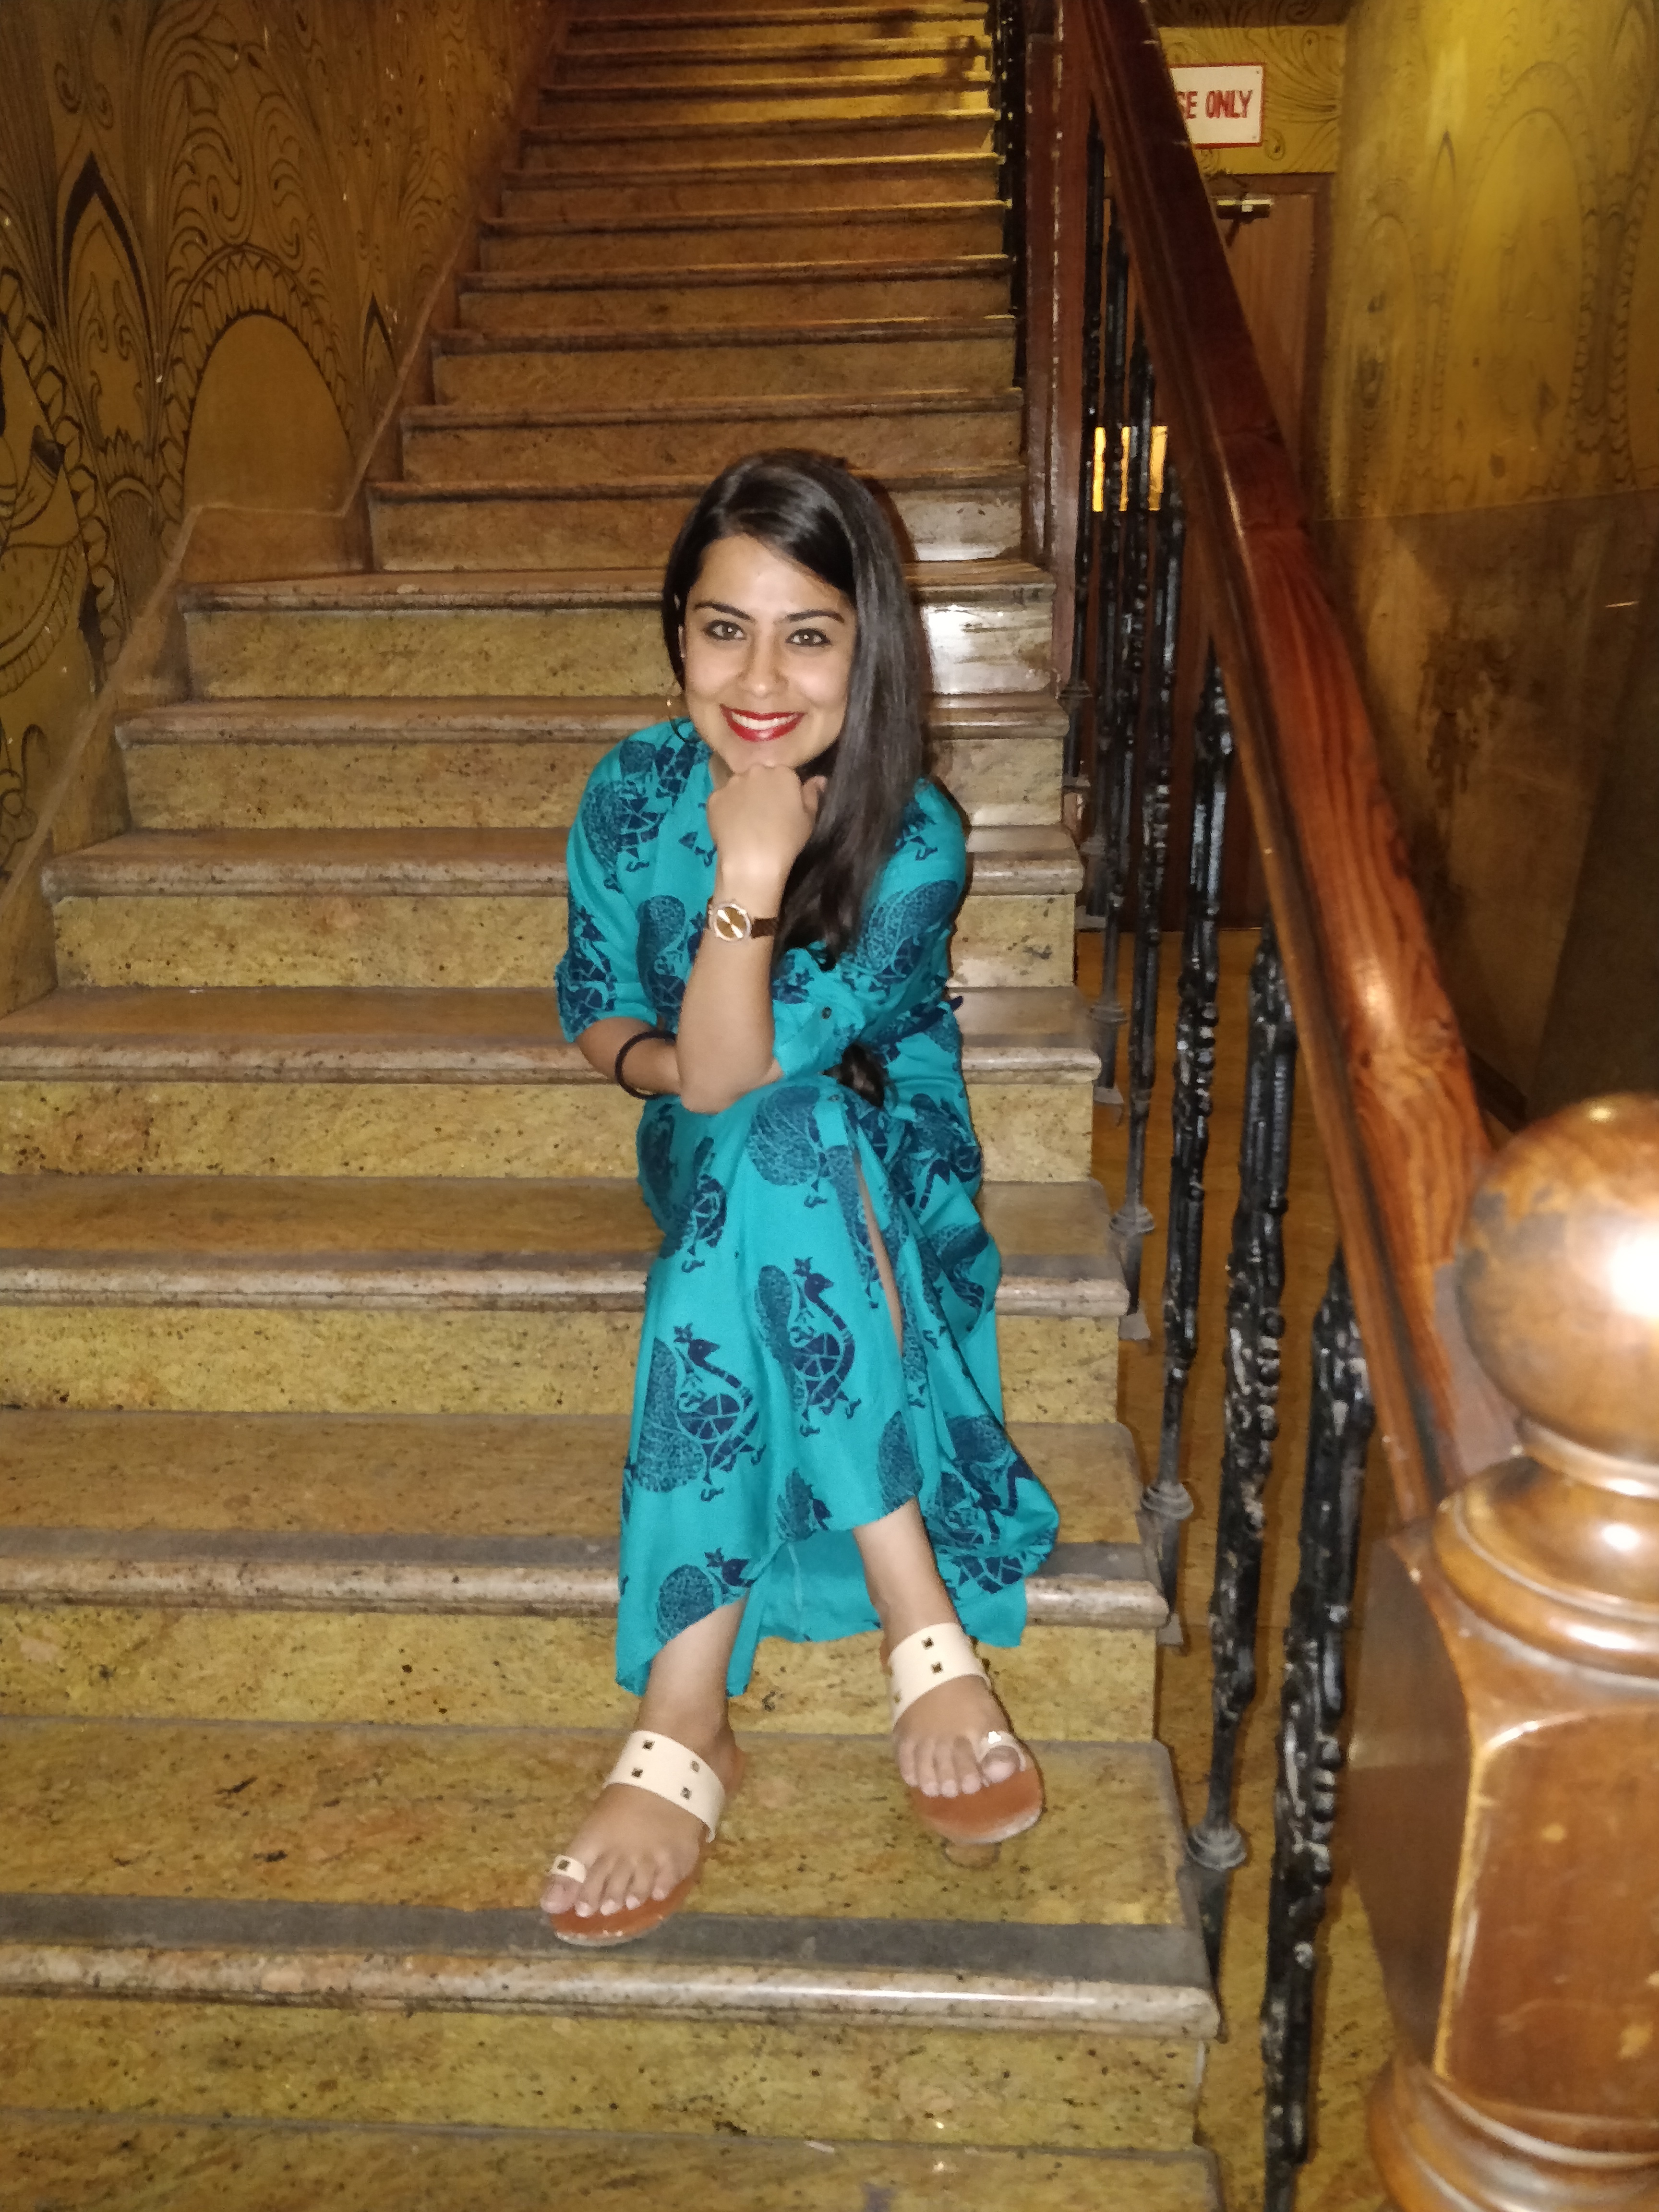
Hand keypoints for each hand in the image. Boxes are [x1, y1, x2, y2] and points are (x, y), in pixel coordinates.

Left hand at [706, 762, 825, 899]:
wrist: (752, 861)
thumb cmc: (787, 840)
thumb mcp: (808, 818)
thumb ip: (812, 794)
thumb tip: (819, 779)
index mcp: (782, 772)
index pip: (784, 774)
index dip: (783, 790)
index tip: (782, 807)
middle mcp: (755, 770)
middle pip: (759, 775)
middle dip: (761, 789)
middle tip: (763, 814)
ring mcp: (732, 783)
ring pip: (739, 785)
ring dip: (742, 797)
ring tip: (746, 821)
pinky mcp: (714, 797)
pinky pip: (722, 799)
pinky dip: (726, 809)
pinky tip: (731, 826)